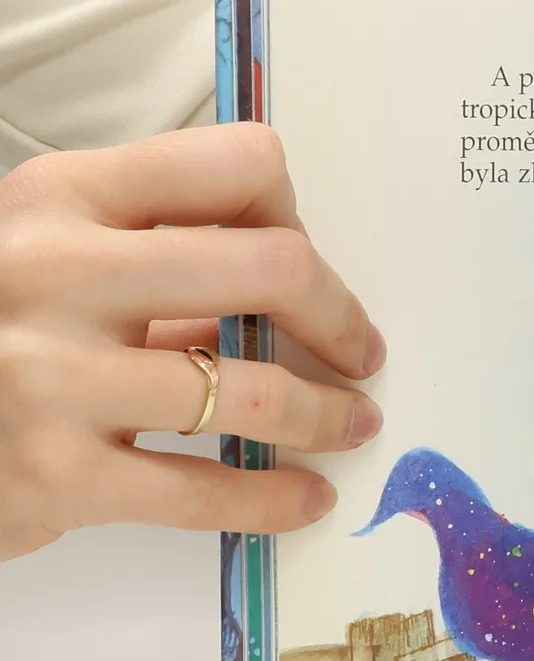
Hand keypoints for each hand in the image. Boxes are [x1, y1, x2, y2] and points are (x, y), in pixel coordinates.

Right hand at [0, 124, 384, 559]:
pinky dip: (276, 498)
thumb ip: (154, 256)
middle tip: (360, 350)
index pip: (240, 163)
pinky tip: (305, 496)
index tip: (301, 258)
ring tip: (351, 423)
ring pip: (256, 390)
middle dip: (339, 315)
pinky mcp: (57, 476)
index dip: (294, 212)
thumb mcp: (46, 255)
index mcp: (65, 196)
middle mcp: (58, 272)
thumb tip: (290, 286)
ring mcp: (54, 377)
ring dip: (328, 414)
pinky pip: (206, 491)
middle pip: (274, 267)